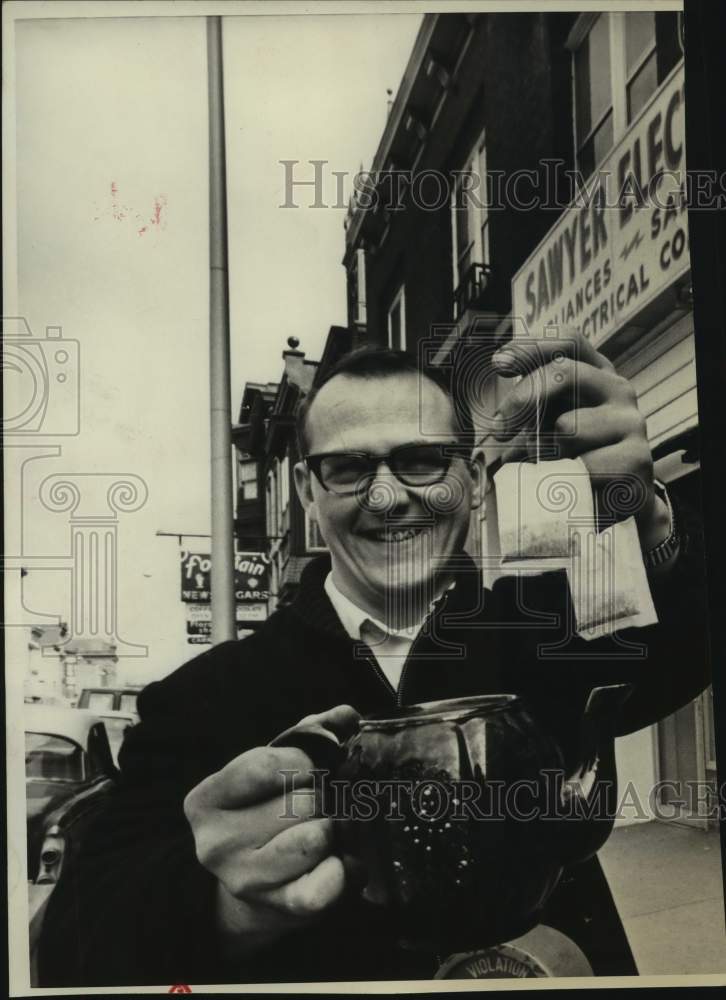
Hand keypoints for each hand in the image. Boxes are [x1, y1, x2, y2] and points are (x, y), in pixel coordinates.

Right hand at [183, 704, 359, 958]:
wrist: (256, 886)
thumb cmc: (265, 811)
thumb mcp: (273, 767)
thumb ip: (309, 733)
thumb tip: (346, 715)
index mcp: (206, 801)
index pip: (263, 766)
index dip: (302, 760)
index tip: (313, 766)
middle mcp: (216, 844)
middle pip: (301, 802)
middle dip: (324, 796)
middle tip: (324, 802)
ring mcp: (247, 880)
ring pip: (319, 836)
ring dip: (338, 828)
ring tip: (331, 828)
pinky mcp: (283, 906)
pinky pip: (332, 880)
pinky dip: (349, 866)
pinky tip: (341, 859)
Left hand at [491, 328, 669, 551]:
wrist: (619, 501)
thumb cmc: (575, 457)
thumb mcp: (549, 426)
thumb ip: (530, 410)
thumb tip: (497, 422)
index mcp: (596, 374)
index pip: (568, 341)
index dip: (531, 347)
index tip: (497, 364)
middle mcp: (618, 390)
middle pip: (563, 372)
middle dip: (522, 398)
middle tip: (499, 429)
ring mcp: (632, 422)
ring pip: (568, 427)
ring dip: (546, 453)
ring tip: (553, 470)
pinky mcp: (636, 459)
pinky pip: (583, 465)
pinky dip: (568, 480)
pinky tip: (577, 488)